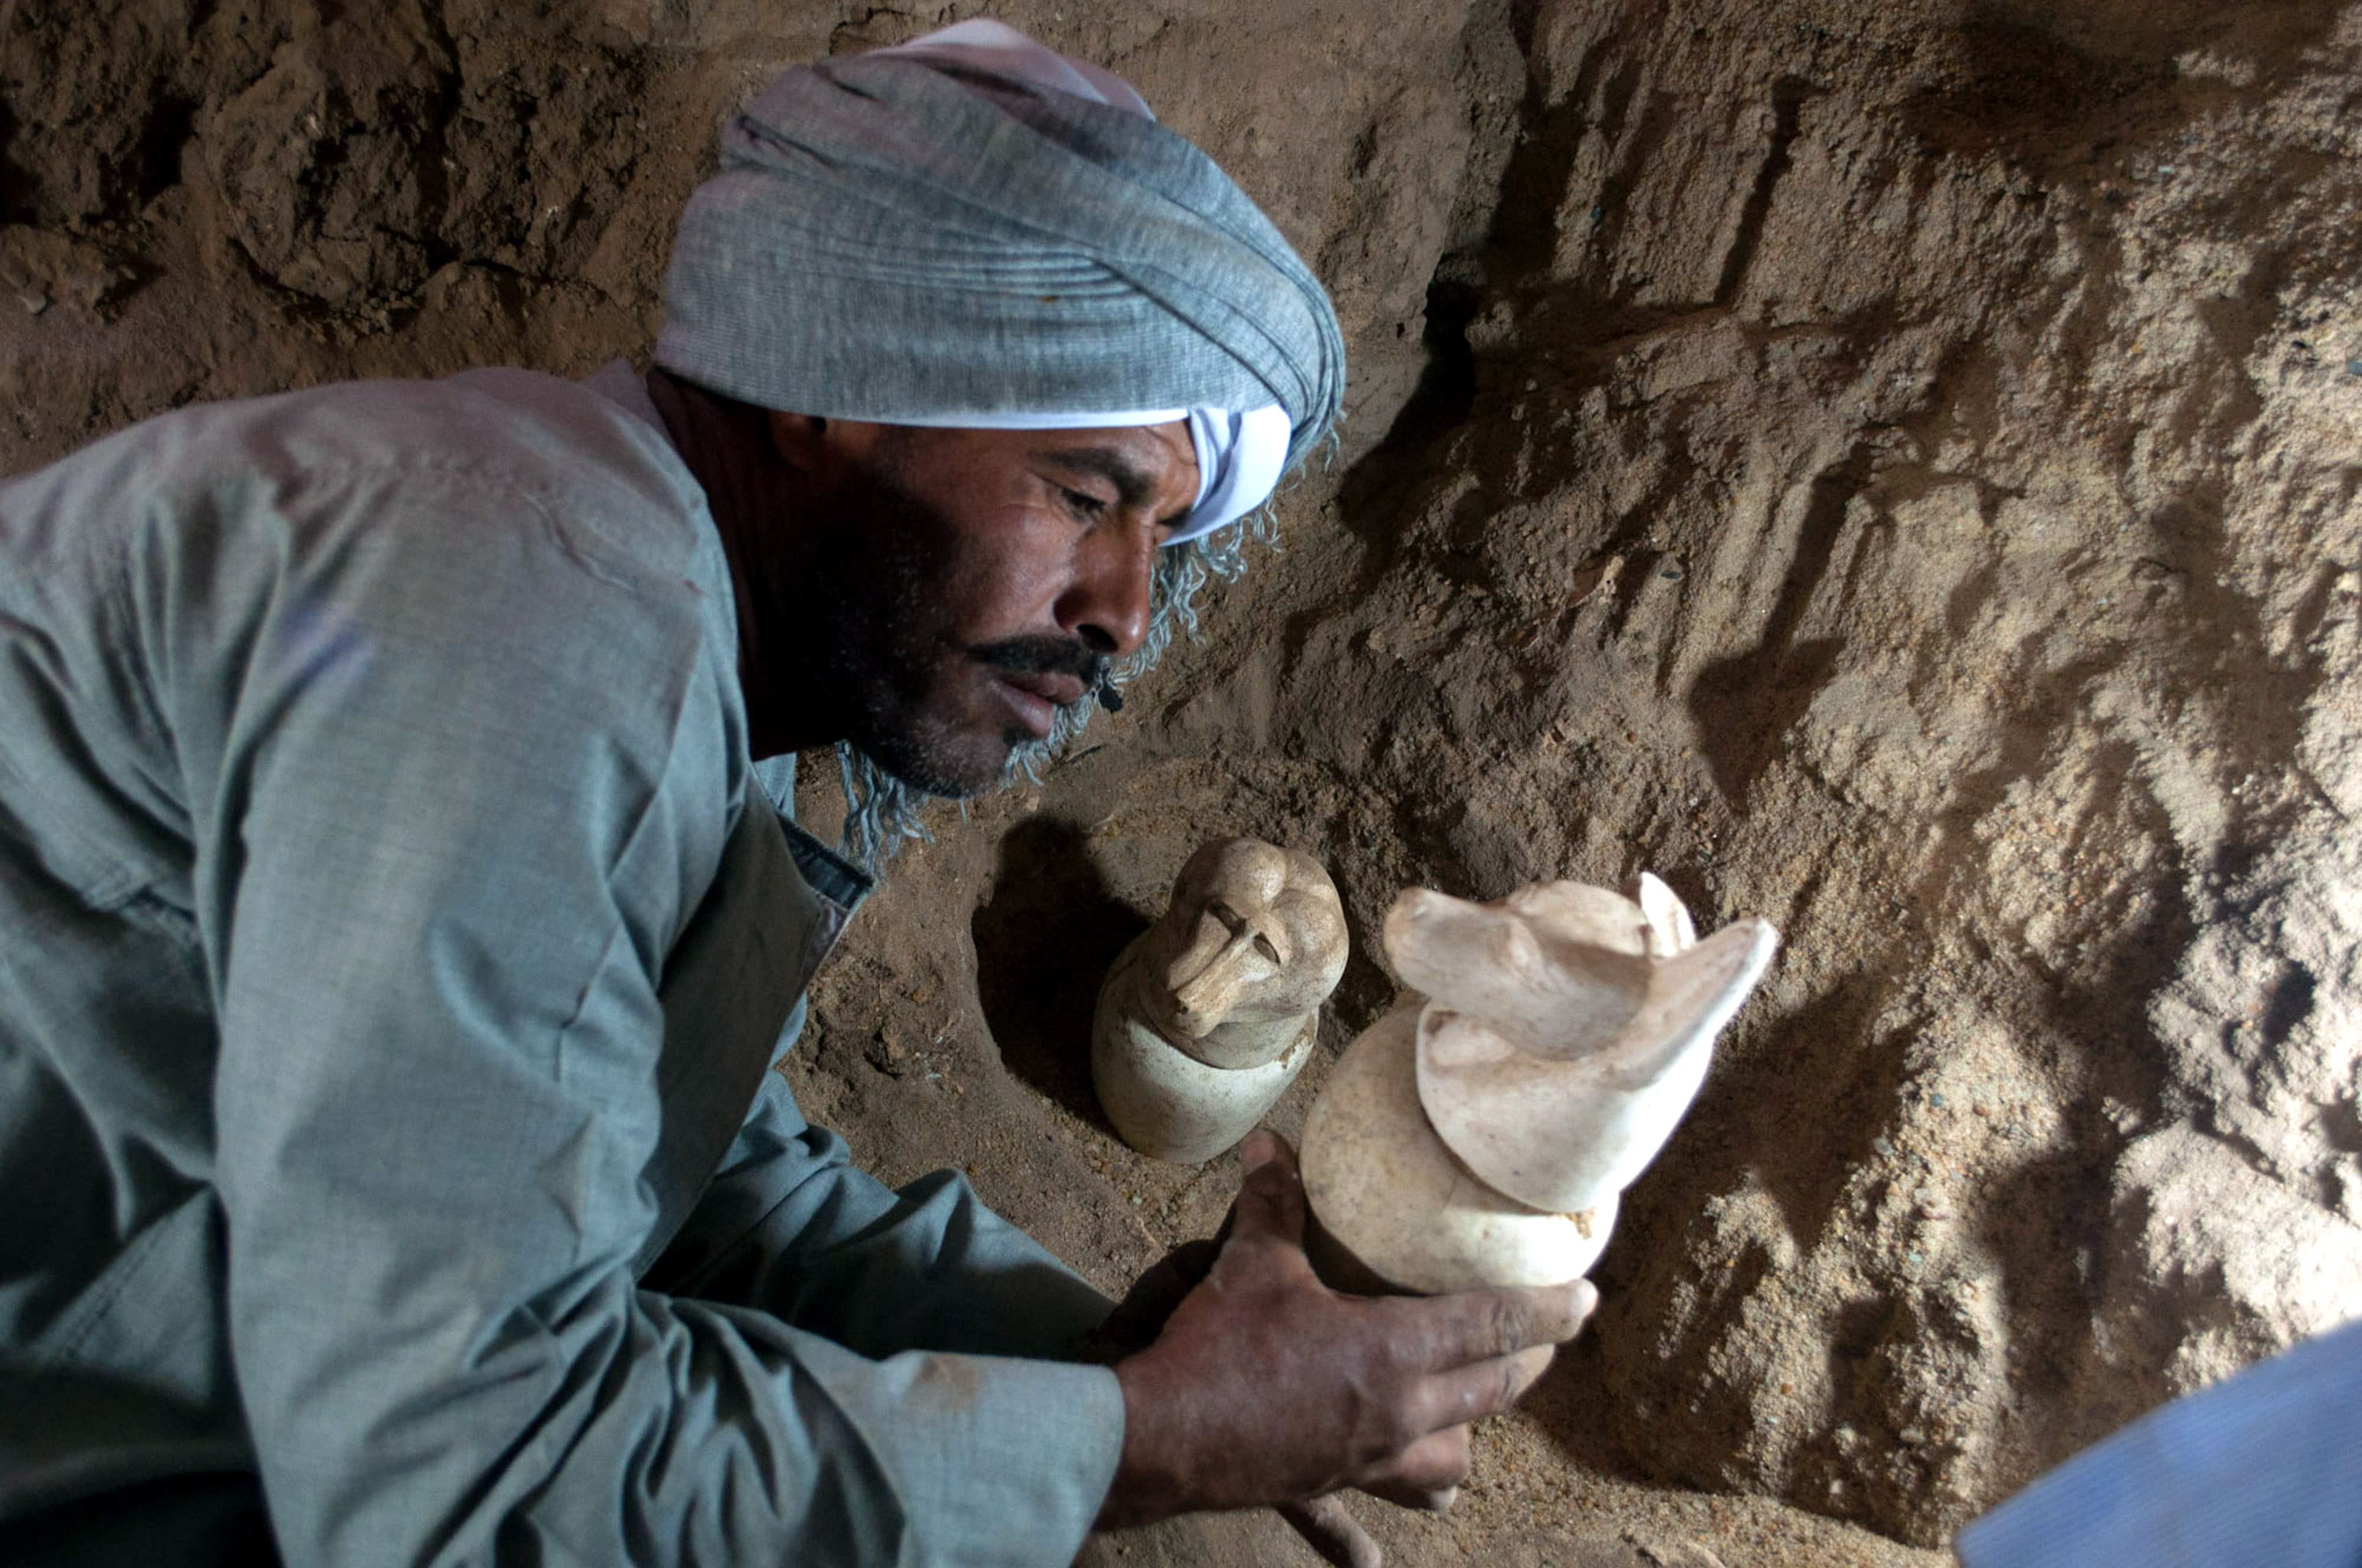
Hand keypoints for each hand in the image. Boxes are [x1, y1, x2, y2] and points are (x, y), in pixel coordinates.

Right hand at [1096, 1130, 1596, 1531]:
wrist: (1162, 1437)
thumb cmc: (1220, 1348)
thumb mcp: (1253, 1265)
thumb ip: (1274, 1205)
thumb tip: (1272, 1145)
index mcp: (1394, 1352)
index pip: (1494, 1326)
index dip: (1546, 1310)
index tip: (1586, 1297)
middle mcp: (1398, 1414)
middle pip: (1488, 1392)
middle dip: (1526, 1366)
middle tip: (1548, 1343)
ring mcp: (1367, 1460)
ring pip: (1447, 1462)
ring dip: (1468, 1437)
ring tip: (1473, 1417)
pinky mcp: (1326, 1488)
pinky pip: (1356, 1524)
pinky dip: (1364, 1540)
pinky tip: (1372, 1563)